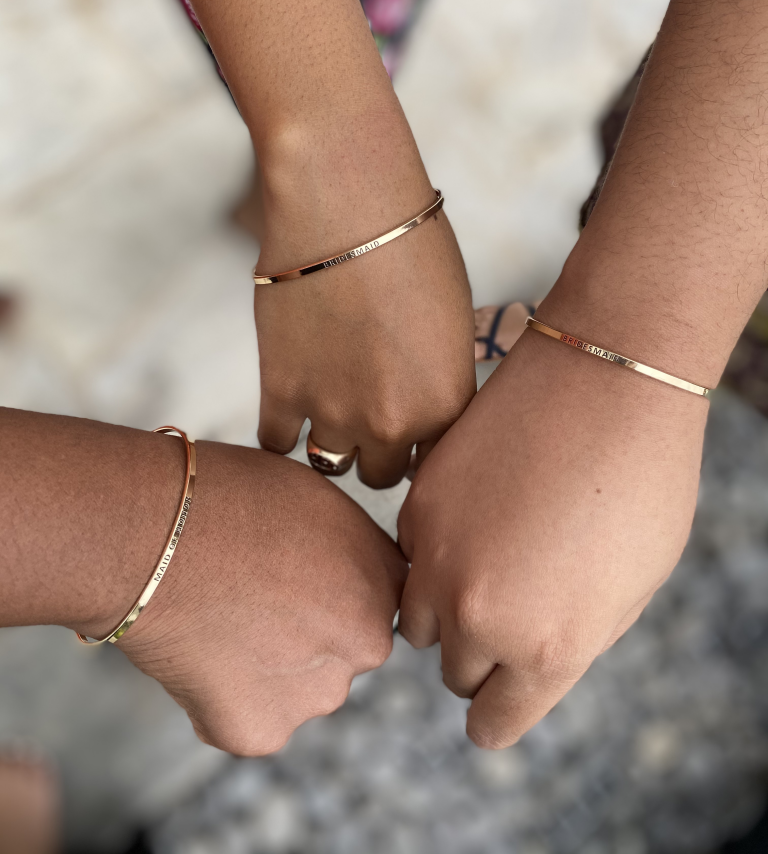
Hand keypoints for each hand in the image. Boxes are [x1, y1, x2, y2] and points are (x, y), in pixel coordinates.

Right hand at [118, 442, 406, 754]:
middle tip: (254, 599)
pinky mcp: (258, 731)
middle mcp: (365, 647)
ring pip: (300, 688)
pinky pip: (250, 717)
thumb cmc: (229, 497)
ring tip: (222, 619)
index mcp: (383, 585)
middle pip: (341, 649)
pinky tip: (201, 651)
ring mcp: (314, 696)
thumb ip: (353, 547)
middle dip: (309, 632)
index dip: (329, 587)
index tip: (293, 577)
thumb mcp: (319, 499)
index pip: (371, 600)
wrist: (153, 534)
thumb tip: (348, 569)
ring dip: (272, 668)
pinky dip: (226, 696)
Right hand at [253, 130, 475, 489]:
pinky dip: (284, 428)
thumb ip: (440, 376)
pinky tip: (289, 401)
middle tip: (365, 413)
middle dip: (377, 449)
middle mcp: (394, 422)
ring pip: (332, 465)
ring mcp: (335, 412)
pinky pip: (278, 444)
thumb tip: (422, 399)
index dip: (421, 448)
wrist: (347, 204)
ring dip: (332, 440)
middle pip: (383, 474)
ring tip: (329, 403)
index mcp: (448, 403)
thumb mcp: (453, 319)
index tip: (408, 433)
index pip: (438, 463)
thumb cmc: (411, 245)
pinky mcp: (281, 393)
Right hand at [397, 322, 707, 747]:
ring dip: (444, 606)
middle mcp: (481, 615)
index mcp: (546, 650)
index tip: (500, 696)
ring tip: (484, 561)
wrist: (606, 379)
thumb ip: (569, 640)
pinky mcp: (418, 502)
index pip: (492, 724)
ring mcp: (438, 557)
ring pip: (418, 620)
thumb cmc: (642, 481)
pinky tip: (475, 513)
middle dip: (480, 653)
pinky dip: (433, 550)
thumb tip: (527, 655)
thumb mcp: (630, 587)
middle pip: (455, 671)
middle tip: (510, 605)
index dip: (499, 713)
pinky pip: (408, 555)